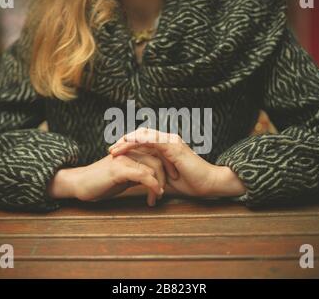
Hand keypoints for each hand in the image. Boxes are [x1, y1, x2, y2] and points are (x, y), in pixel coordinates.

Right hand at [48, 152, 164, 205]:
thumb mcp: (124, 178)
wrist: (79, 184)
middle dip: (167, 173)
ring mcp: (124, 159)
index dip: (167, 165)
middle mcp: (130, 152)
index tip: (174, 179)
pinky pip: (143, 174)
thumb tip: (154, 180)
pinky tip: (155, 194)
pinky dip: (152, 185)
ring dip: (160, 182)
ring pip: (153, 165)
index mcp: (132, 151)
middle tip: (169, 188)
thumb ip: (138, 175)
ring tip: (159, 195)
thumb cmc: (101, 183)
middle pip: (158, 157)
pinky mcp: (119, 169)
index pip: (156, 152)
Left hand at [109, 128, 246, 197]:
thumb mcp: (164, 177)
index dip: (128, 144)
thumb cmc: (189, 183)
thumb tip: (136, 177)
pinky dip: (137, 141)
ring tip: (114, 149)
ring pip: (144, 135)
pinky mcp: (173, 146)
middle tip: (110, 149)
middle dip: (124, 141)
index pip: (143, 139)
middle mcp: (168, 140)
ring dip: (127, 141)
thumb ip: (152, 173)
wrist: (207, 184)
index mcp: (166, 146)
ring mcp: (171, 141)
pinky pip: (152, 140)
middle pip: (141, 134)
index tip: (115, 152)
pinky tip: (126, 145)